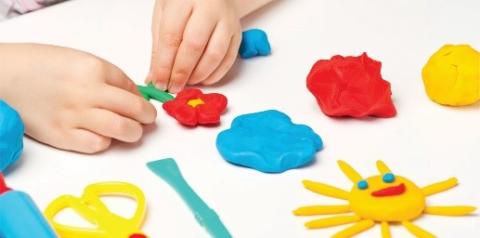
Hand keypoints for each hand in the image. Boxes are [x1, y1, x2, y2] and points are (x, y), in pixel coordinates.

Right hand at [0, 43, 156, 153]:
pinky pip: (97, 145)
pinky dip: (106, 142)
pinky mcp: (62, 136)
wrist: (3, 78)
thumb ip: (106, 77)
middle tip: (146, 120)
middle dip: (147, 117)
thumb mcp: (77, 60)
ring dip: (133, 132)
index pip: (132, 88)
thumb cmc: (40, 66)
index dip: (142, 99)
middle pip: (135, 109)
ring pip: (122, 130)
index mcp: (94, 68)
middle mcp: (88, 92)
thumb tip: (133, 96)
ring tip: (132, 132)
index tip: (144, 105)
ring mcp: (75, 115)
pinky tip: (102, 137)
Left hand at [147, 0, 241, 92]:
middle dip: (181, 72)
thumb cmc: (184, 3)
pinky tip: (202, 79)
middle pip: (194, 46)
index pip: (171, 37)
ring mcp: (227, 21)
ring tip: (186, 82)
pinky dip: (215, 75)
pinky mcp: (238, 33)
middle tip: (172, 87)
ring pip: (214, 55)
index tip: (158, 82)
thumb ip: (159, 46)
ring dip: (199, 75)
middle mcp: (209, 9)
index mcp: (184, 0)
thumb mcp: (163, 15)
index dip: (164, 64)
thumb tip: (154, 77)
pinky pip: (228, 59)